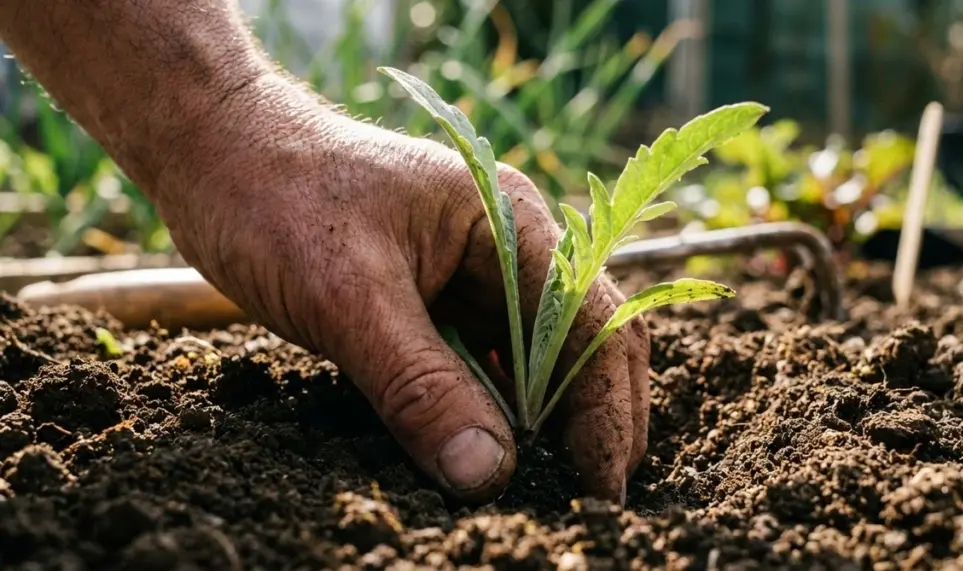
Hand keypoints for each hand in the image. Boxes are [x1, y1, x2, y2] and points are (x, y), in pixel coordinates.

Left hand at [157, 81, 650, 502]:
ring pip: (530, 359)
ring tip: (542, 488)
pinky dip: (487, 408)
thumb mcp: (350, 300)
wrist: (213, 151)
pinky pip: (479, 360)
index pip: (591, 324)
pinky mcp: (433, 297)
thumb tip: (488, 475)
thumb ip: (422, 386)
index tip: (603, 488)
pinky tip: (479, 448)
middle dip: (588, 420)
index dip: (609, 410)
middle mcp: (507, 246)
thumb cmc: (278, 199)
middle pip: (577, 344)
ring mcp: (471, 272)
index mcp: (511, 223)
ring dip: (539, 422)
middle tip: (584, 501)